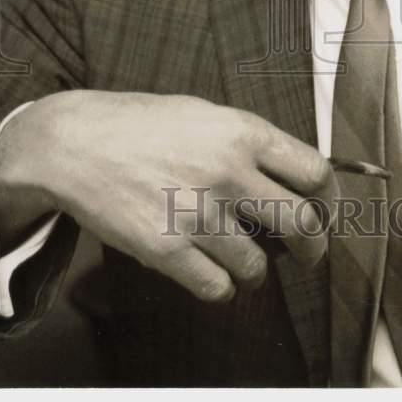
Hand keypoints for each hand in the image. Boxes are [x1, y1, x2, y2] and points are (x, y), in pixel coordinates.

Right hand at [0, 90, 337, 302]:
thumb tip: (291, 171)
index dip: (329, 200)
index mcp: (242, 132)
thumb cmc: (137, 124)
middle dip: (313, 248)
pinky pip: (218, 288)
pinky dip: (219, 287)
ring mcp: (198, 213)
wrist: (72, 143)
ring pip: (258, 267)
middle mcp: (229, 172)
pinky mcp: (167, 249)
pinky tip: (208, 271)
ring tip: (240, 259)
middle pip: (302, 225)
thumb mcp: (203, 113)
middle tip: (308, 255)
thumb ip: (247, 141)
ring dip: (254, 270)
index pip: (315, 172)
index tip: (325, 212)